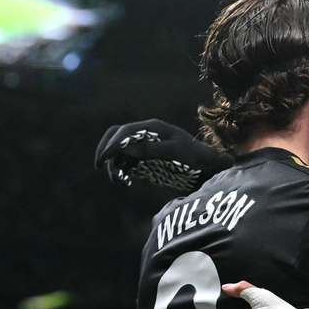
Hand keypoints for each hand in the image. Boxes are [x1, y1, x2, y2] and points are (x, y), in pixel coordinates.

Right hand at [94, 119, 231, 192]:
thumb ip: (153, 149)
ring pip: (120, 150)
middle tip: (100, 167)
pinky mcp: (146, 156)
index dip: (112, 143)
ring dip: (114, 163)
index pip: (124, 131)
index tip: (104, 158)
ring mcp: (145, 144)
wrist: (208, 164)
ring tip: (119, 180)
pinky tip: (126, 181)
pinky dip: (122, 169)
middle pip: (117, 136)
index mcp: (153, 127)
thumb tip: (127, 147)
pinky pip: (127, 160)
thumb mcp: (176, 151)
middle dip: (106, 150)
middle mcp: (146, 133)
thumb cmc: (196, 155)